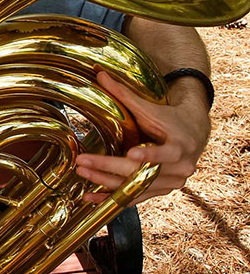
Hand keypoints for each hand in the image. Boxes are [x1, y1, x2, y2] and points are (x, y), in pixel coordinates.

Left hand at [75, 70, 210, 204]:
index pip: (165, 154)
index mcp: (180, 146)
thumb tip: (99, 74)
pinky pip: (135, 199)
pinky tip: (90, 198)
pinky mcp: (160, 192)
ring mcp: (170, 184)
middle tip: (82, 162)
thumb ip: (124, 94)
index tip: (132, 154)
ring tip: (81, 174)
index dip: (150, 156)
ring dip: (106, 184)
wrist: (193, 134)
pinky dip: (112, 199)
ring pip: (136, 188)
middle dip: (109, 168)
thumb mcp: (149, 107)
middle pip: (141, 173)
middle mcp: (178, 169)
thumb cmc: (168, 118)